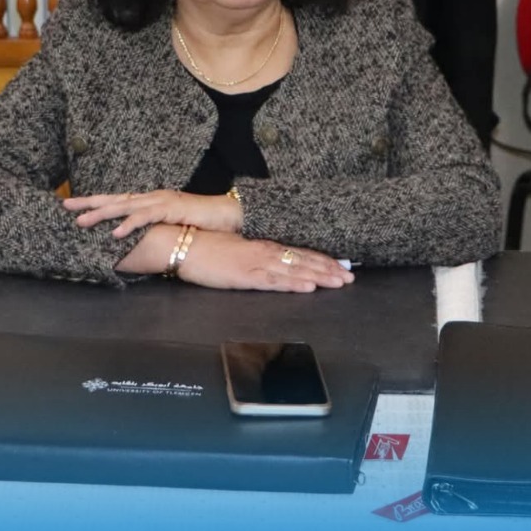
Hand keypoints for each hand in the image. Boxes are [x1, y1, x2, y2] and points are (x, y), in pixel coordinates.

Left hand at [64, 188, 241, 237]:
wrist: (227, 213)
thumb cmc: (201, 221)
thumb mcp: (171, 224)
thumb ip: (154, 229)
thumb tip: (138, 241)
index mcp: (150, 200)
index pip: (117, 199)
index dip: (95, 202)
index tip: (73, 205)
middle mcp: (151, 197)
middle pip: (114, 199)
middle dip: (89, 203)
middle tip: (65, 206)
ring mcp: (160, 201)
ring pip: (124, 207)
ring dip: (102, 214)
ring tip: (82, 222)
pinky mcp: (170, 209)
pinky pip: (145, 217)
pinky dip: (129, 225)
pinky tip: (115, 233)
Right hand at [175, 230, 353, 291]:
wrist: (180, 243)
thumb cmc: (203, 245)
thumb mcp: (234, 247)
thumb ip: (254, 253)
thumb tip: (269, 259)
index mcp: (261, 245)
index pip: (297, 251)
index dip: (321, 259)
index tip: (339, 264)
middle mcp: (263, 252)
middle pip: (302, 260)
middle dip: (328, 269)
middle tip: (350, 276)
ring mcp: (255, 263)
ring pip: (294, 270)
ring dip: (319, 276)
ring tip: (339, 282)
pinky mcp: (244, 275)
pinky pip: (273, 281)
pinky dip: (293, 284)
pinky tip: (308, 287)